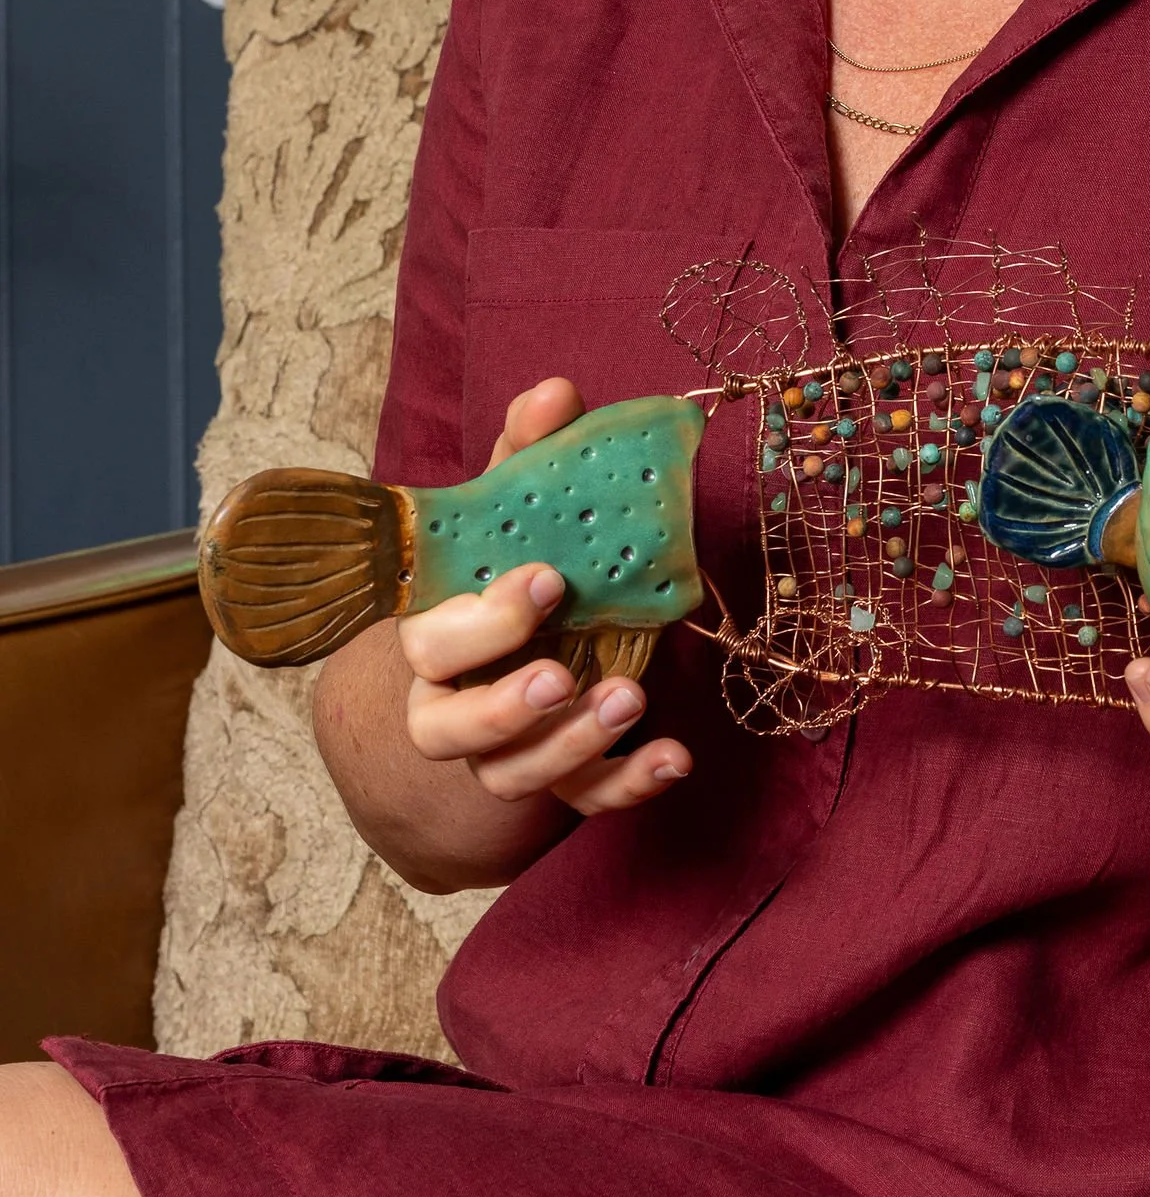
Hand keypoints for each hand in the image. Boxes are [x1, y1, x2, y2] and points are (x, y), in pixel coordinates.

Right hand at [396, 377, 693, 820]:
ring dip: (569, 744)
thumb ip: (529, 454)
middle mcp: (453, 703)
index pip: (427, 644)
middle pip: (446, 727)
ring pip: (511, 775)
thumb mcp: (520, 507)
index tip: (546, 579)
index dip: (479, 622)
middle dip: (503, 703)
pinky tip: (674, 755)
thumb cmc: (518, 562)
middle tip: (561, 670)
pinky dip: (629, 786)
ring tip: (628, 698)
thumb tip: (556, 393)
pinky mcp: (562, 779)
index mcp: (437, 635)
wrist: (532, 636)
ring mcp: (504, 750)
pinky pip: (585, 802)